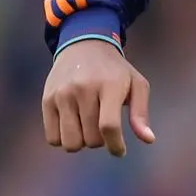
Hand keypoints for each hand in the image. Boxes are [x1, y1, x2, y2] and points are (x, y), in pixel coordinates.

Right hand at [41, 40, 153, 157]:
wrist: (83, 45)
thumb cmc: (115, 71)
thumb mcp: (137, 84)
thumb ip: (141, 113)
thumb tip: (148, 140)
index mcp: (109, 85)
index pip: (109, 126)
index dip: (115, 146)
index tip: (119, 151)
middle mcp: (83, 89)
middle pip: (91, 139)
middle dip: (100, 141)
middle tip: (102, 126)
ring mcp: (62, 94)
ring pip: (71, 142)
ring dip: (82, 142)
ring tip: (87, 127)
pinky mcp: (47, 100)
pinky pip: (53, 138)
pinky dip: (63, 139)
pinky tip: (72, 126)